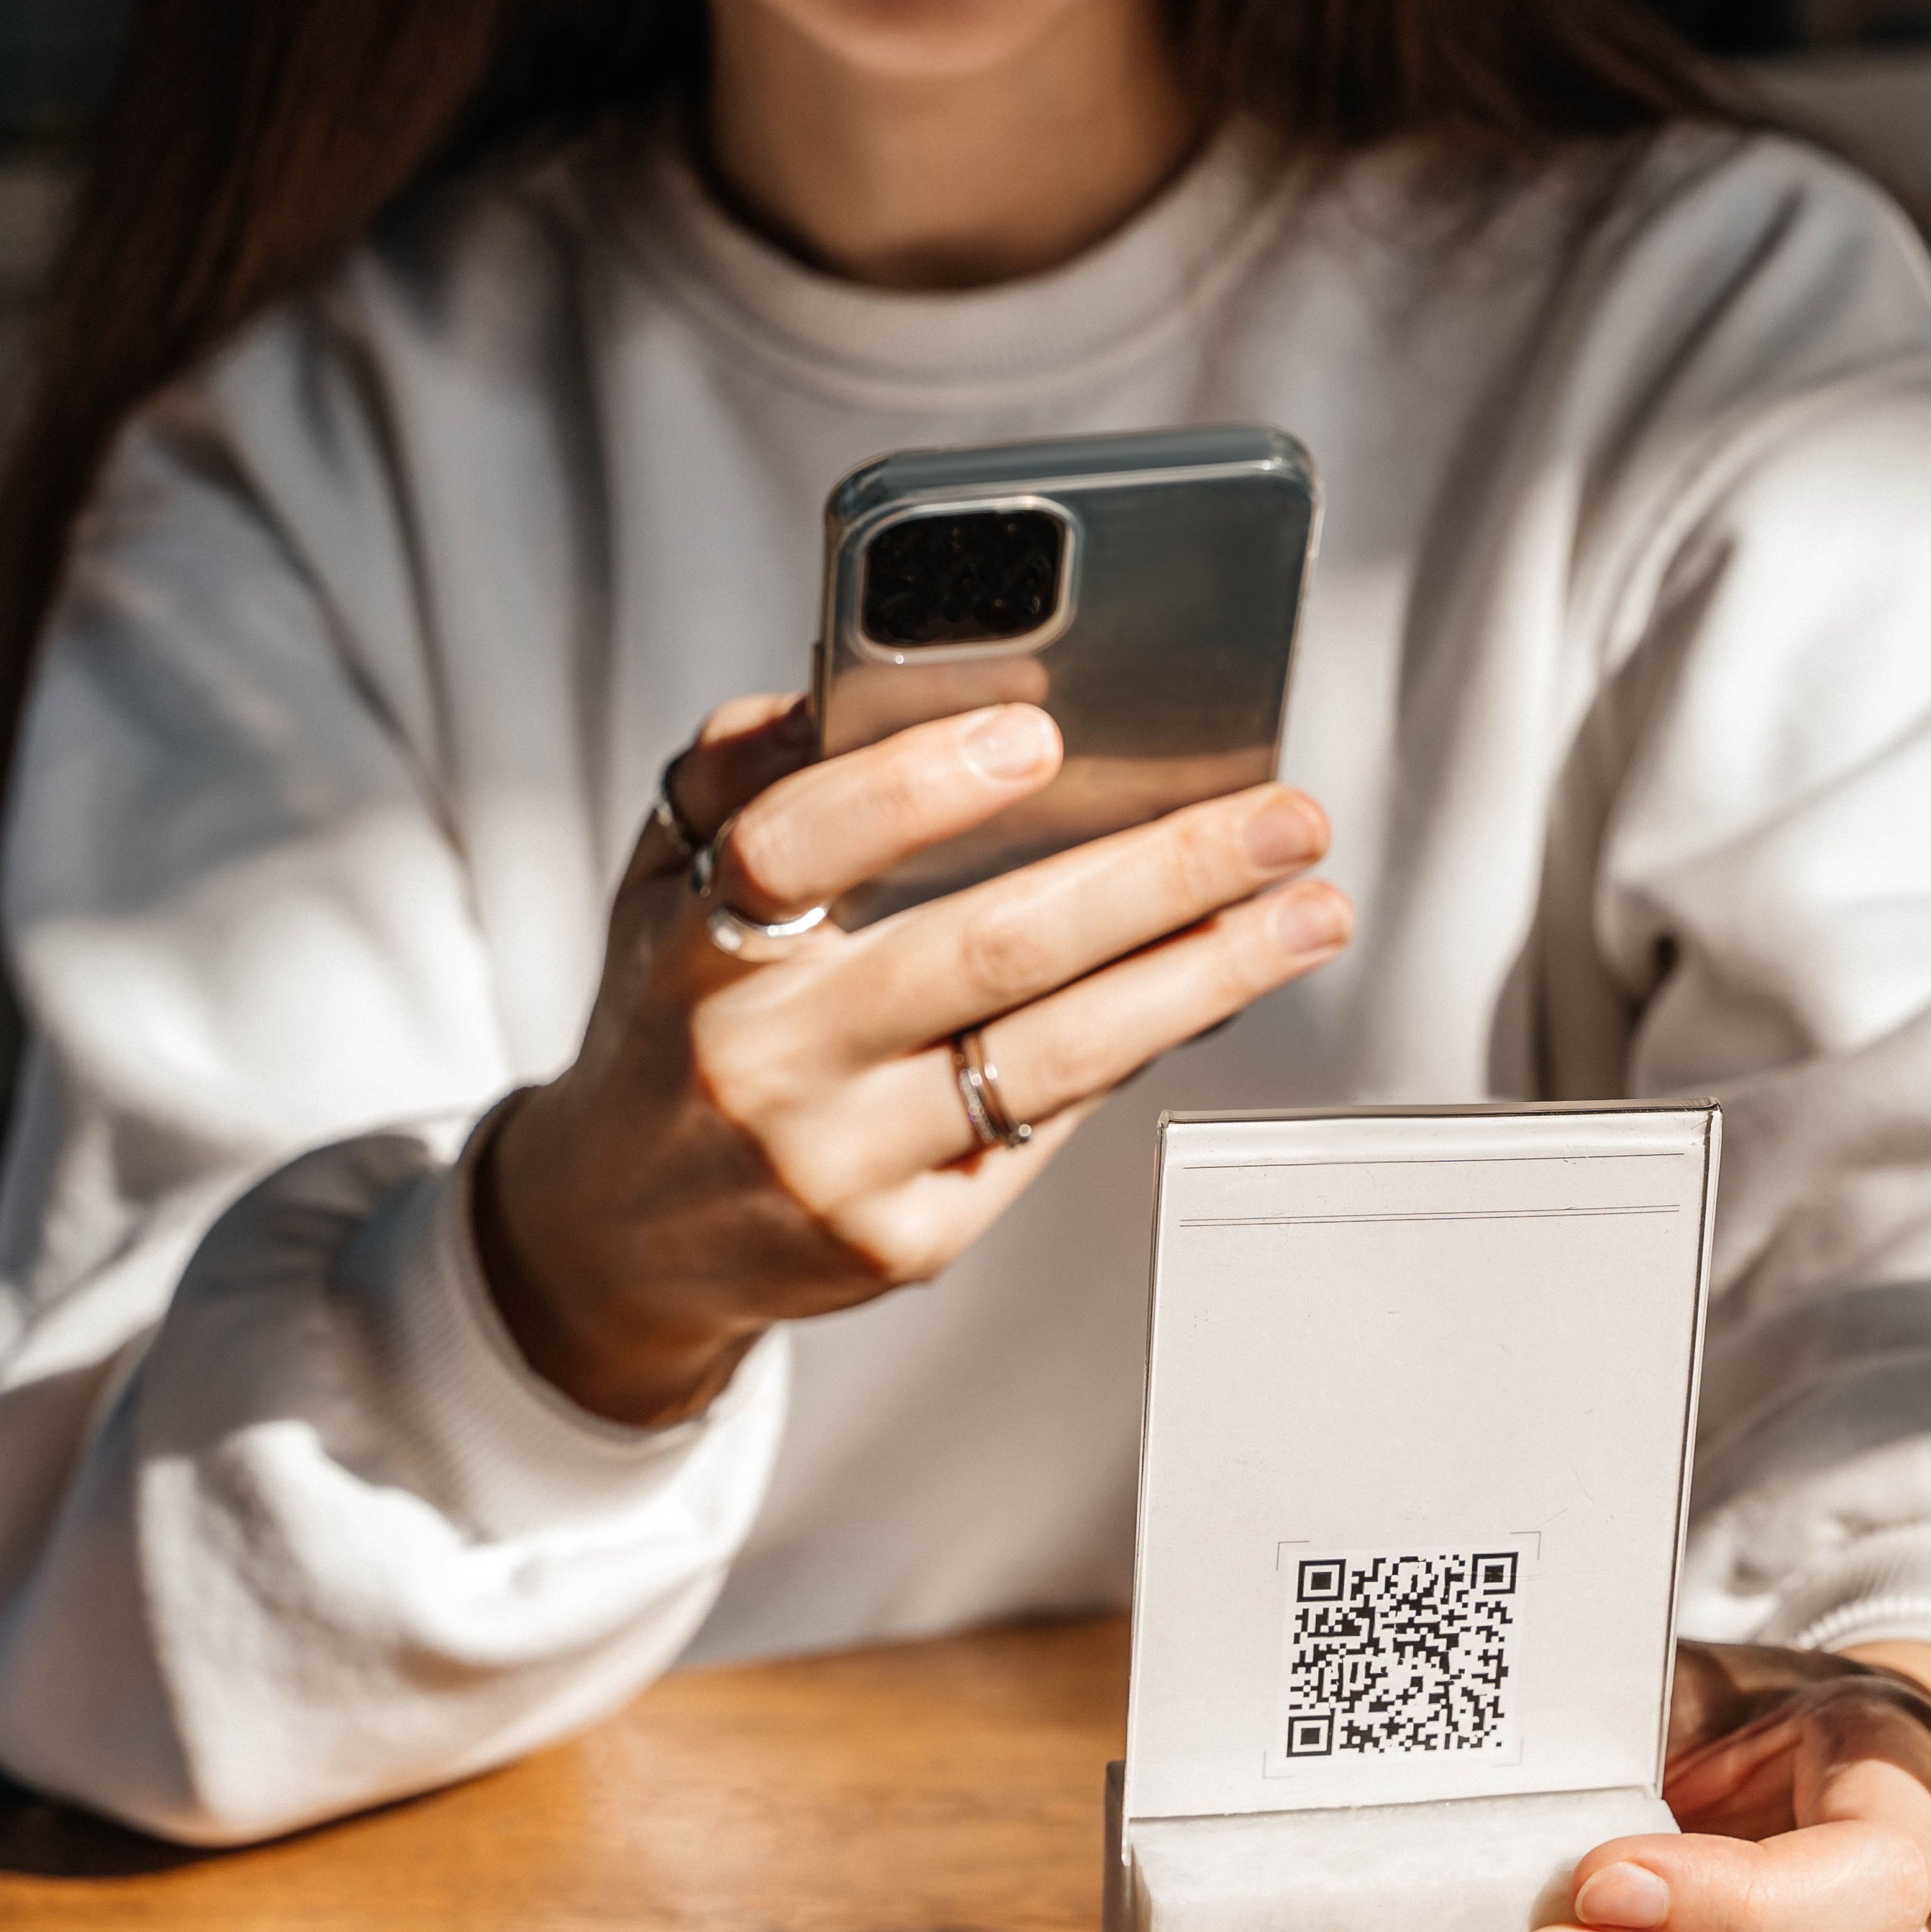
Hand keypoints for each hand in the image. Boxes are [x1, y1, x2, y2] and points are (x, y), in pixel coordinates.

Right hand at [478, 661, 1351, 1424]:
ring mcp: (839, 1165)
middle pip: (984, 952)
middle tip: (1281, 819)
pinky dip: (1143, 1048)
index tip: (1041, 732)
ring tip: (1310, 911)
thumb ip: (741, 783)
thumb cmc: (678, 1019)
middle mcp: (764, 1062)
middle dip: (1157, 876)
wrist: (620, 1236)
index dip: (916, 786)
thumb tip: (843, 686)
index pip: (798, 847)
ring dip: (1204, 975)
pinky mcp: (903, 1245)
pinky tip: (1217, 988)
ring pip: (1052, 1055)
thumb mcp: (662, 887)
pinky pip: (1048, 1128)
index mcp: (694, 949)